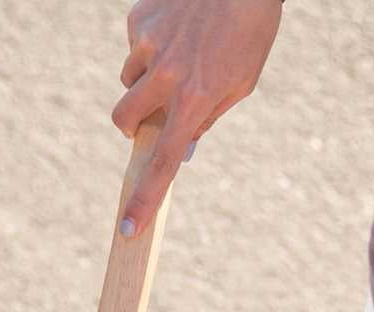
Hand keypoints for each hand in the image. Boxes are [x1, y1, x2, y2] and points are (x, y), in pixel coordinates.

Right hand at [112, 0, 284, 234]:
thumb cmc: (249, 32)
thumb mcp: (240, 83)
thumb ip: (207, 117)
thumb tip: (181, 148)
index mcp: (195, 99)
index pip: (163, 162)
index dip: (145, 199)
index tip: (129, 228)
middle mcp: (167, 75)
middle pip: (124, 120)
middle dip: (130, 125)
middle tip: (149, 116)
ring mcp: (150, 45)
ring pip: (129, 80)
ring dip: (146, 78)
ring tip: (179, 52)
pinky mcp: (141, 19)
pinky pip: (135, 45)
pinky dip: (150, 44)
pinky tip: (177, 26)